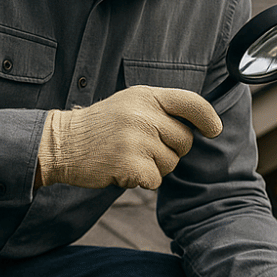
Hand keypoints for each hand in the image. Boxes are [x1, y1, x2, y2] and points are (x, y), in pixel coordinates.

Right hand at [37, 85, 221, 189]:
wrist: (62, 144)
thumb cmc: (100, 126)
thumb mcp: (130, 103)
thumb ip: (160, 109)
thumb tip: (202, 123)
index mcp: (146, 96)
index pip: (190, 102)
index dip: (207, 118)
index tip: (214, 130)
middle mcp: (143, 115)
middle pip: (185, 141)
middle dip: (171, 150)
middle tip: (143, 147)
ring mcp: (137, 139)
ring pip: (171, 163)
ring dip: (155, 167)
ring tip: (128, 156)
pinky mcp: (130, 164)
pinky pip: (155, 180)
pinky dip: (142, 180)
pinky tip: (122, 169)